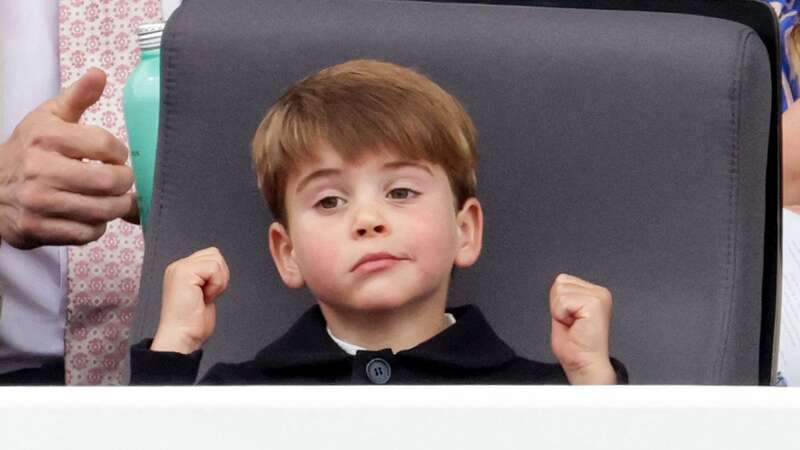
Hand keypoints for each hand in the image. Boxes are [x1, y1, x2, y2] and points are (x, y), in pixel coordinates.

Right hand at [0, 68, 137, 248]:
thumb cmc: (28, 150)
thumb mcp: (48, 118)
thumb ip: (77, 97)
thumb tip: (99, 74)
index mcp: (46, 138)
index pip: (106, 146)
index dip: (120, 153)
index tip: (117, 157)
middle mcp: (41, 170)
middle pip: (108, 181)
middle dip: (124, 182)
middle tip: (120, 180)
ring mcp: (39, 202)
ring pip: (102, 210)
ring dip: (116, 206)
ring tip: (113, 199)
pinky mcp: (38, 228)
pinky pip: (86, 234)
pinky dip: (96, 227)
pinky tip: (92, 216)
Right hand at [152, 247, 230, 353]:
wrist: (181, 337)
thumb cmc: (191, 323)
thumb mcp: (202, 293)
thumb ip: (207, 277)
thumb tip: (220, 268)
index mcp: (182, 270)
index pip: (210, 256)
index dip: (217, 276)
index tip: (206, 295)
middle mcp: (178, 266)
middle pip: (214, 254)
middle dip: (219, 276)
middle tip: (206, 296)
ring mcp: (180, 268)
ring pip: (216, 260)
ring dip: (218, 282)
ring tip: (204, 297)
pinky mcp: (184, 272)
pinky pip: (214, 268)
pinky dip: (215, 285)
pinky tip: (204, 298)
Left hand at [549, 273, 615, 383]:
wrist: (584, 365)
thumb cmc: (576, 347)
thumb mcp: (564, 313)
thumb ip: (563, 295)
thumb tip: (558, 281)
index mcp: (594, 293)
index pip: (562, 281)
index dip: (558, 303)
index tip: (571, 320)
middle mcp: (600, 292)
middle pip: (560, 282)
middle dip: (558, 306)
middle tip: (572, 324)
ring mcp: (599, 296)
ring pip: (561, 291)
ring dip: (560, 312)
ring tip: (574, 326)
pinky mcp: (595, 303)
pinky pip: (563, 301)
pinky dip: (562, 316)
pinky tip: (576, 326)